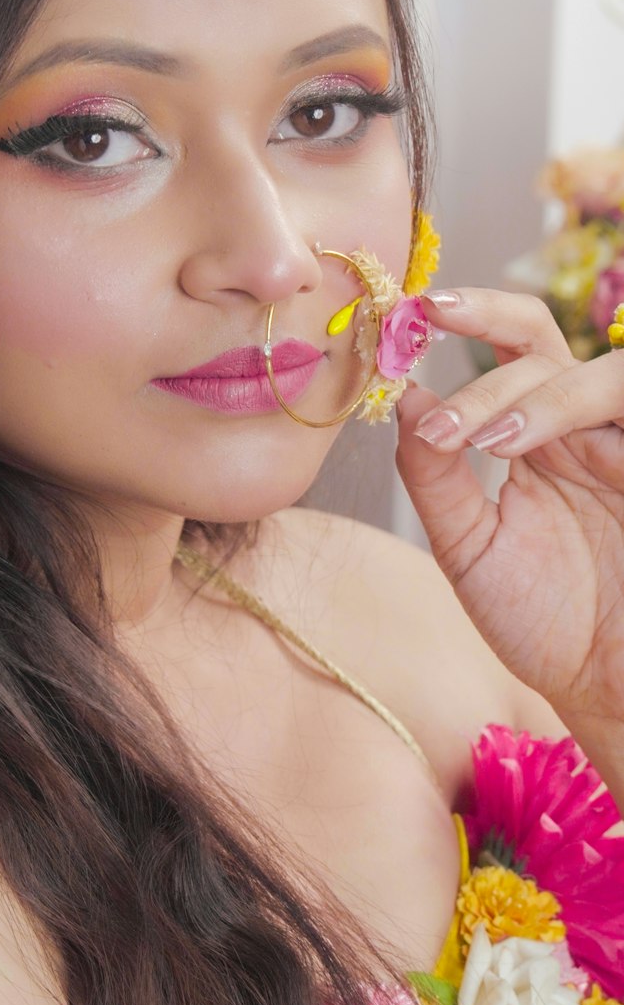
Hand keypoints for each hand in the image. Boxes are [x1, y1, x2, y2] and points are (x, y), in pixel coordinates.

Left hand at [394, 287, 623, 727]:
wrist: (607, 687)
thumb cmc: (546, 623)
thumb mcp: (469, 547)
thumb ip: (434, 477)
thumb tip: (401, 397)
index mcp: (534, 434)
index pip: (502, 351)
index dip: (461, 319)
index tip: (401, 317)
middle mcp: (582, 427)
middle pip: (542, 336)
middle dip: (485, 321)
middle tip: (430, 326)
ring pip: (599, 371)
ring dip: (530, 390)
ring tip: (482, 438)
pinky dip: (574, 406)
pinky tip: (519, 444)